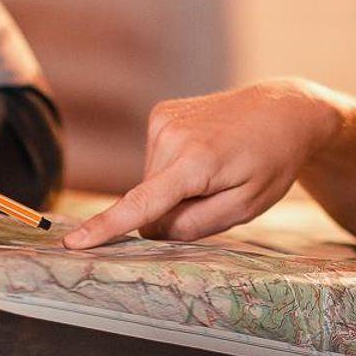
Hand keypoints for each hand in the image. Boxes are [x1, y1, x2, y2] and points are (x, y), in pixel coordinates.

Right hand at [65, 79, 344, 248]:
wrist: (282, 111)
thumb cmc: (272, 162)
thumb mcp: (246, 207)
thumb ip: (196, 225)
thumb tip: (150, 229)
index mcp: (196, 163)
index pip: (142, 204)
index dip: (106, 228)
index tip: (73, 243)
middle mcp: (171, 136)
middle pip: (151, 201)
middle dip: (175, 210)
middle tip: (219, 192)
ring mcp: (162, 120)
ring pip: (151, 183)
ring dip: (177, 189)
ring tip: (216, 168)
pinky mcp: (160, 114)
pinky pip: (156, 163)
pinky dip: (174, 169)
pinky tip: (204, 154)